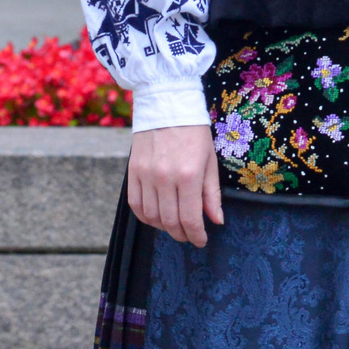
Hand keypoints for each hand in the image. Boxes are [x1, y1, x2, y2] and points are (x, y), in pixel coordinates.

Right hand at [128, 123, 222, 247]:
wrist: (167, 107)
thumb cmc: (195, 133)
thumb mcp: (211, 161)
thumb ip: (212, 194)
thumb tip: (216, 220)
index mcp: (189, 175)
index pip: (190, 218)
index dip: (196, 235)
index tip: (201, 241)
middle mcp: (165, 178)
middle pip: (169, 221)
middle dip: (181, 234)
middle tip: (189, 236)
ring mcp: (146, 176)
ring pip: (151, 216)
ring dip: (164, 227)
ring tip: (175, 227)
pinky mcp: (132, 173)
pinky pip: (136, 205)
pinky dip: (146, 217)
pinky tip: (156, 217)